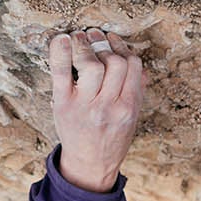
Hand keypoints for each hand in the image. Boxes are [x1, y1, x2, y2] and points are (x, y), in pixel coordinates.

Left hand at [48, 28, 142, 192]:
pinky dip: (61, 52)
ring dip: (87, 45)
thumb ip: (137, 93)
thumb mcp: (132, 119)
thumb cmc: (111, 140)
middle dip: (105, 43)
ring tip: (82, 37)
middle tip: (95, 34)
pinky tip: (62, 39)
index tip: (114, 40)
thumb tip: (139, 67)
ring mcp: (85, 106)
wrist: (89, 166)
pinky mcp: (63, 105)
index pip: (133, 66)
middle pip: (114, 63)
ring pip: (92, 64)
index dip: (123, 47)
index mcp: (128, 108)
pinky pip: (61, 73)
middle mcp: (108, 106)